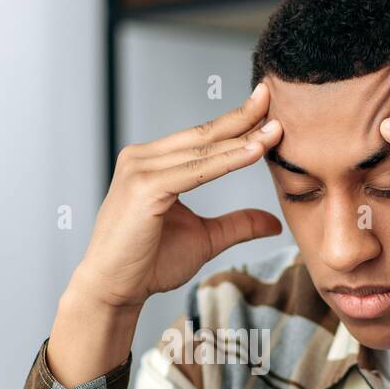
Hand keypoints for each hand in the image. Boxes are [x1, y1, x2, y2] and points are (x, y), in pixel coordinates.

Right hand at [73, 83, 284, 310]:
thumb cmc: (148, 264)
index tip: (268, 109)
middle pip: (202, 135)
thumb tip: (274, 223)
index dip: (236, 123)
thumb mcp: (205, 239)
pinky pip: (196, 170)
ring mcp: (139, 169)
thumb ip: (236, 224)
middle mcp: (142, 158)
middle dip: (242, 118)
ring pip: (201, 151)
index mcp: (152, 163)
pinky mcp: (144, 187)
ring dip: (241, 138)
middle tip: (273, 98)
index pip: (201, 138)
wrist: (114, 290)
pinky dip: (228, 161)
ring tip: (275, 128)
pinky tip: (255, 152)